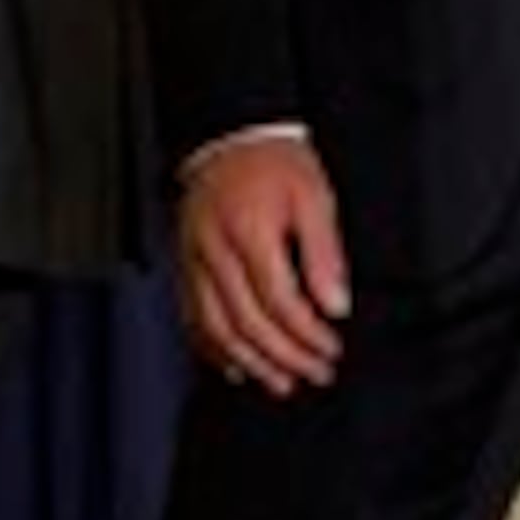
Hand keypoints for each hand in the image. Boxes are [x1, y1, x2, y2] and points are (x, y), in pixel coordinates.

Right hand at [175, 136, 350, 395]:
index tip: (332, 349)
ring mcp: (194, 260)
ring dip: (251, 361)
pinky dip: (213, 347)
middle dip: (286, 356)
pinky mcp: (185, 264)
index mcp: (248, 232)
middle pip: (247, 322)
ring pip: (215, 326)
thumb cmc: (275, 166)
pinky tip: (234, 366)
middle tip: (316, 373)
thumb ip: (325, 254)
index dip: (308, 334)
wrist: (230, 137)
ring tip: (280, 382)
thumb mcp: (315, 198)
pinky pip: (193, 316)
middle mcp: (214, 251)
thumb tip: (335, 306)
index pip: (279, 302)